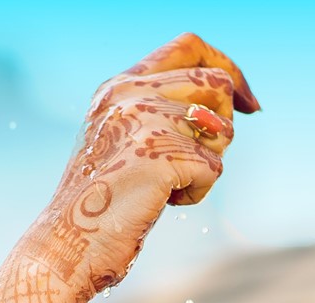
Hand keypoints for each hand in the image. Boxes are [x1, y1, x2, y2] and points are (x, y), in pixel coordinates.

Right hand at [0, 33, 257, 302]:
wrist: (67, 244)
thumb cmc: (100, 204)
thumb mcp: (126, 142)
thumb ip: (163, 114)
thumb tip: (227, 107)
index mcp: (119, 85)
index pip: (188, 47)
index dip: (227, 67)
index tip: (248, 102)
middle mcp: (130, 93)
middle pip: (216, 85)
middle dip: (224, 127)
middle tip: (198, 162)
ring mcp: (143, 121)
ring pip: (222, 131)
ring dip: (207, 164)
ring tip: (167, 186)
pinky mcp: (158, 155)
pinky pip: (213, 170)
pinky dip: (196, 193)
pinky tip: (162, 203)